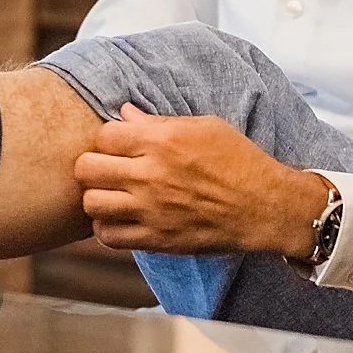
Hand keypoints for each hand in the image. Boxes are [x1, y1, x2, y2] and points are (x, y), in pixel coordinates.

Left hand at [74, 104, 334, 257]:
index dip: (108, 139)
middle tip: (107, 170)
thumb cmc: (239, 161)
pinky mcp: (157, 239)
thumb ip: (158, 121)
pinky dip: (107, 228)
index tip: (119, 146)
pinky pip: (109, 236)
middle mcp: (151, 175)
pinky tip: (121, 219)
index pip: (103, 135)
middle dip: (92, 166)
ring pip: (91, 203)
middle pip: (86, 168)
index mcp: (163, 140)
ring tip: (111, 195)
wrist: (266, 206)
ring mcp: (152, 210)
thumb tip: (124, 113)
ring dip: (97, 198)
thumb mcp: (204, 127)